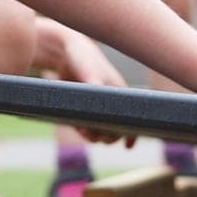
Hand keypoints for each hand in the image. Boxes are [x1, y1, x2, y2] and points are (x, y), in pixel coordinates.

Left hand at [34, 18, 135, 146]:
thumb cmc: (81, 57)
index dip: (132, 135)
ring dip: (93, 136)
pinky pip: (87, 127)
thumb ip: (95, 88)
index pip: (133, 119)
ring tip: (83, 130)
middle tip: (90, 132)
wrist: (64, 50)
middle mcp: (112, 102)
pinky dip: (84, 131)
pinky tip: (78, 127)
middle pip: (115, 131)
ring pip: (100, 132)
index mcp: (120, 93)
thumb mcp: (89, 72)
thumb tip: (96, 109)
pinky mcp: (84, 108)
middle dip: (106, 137)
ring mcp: (98, 106)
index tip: (128, 146)